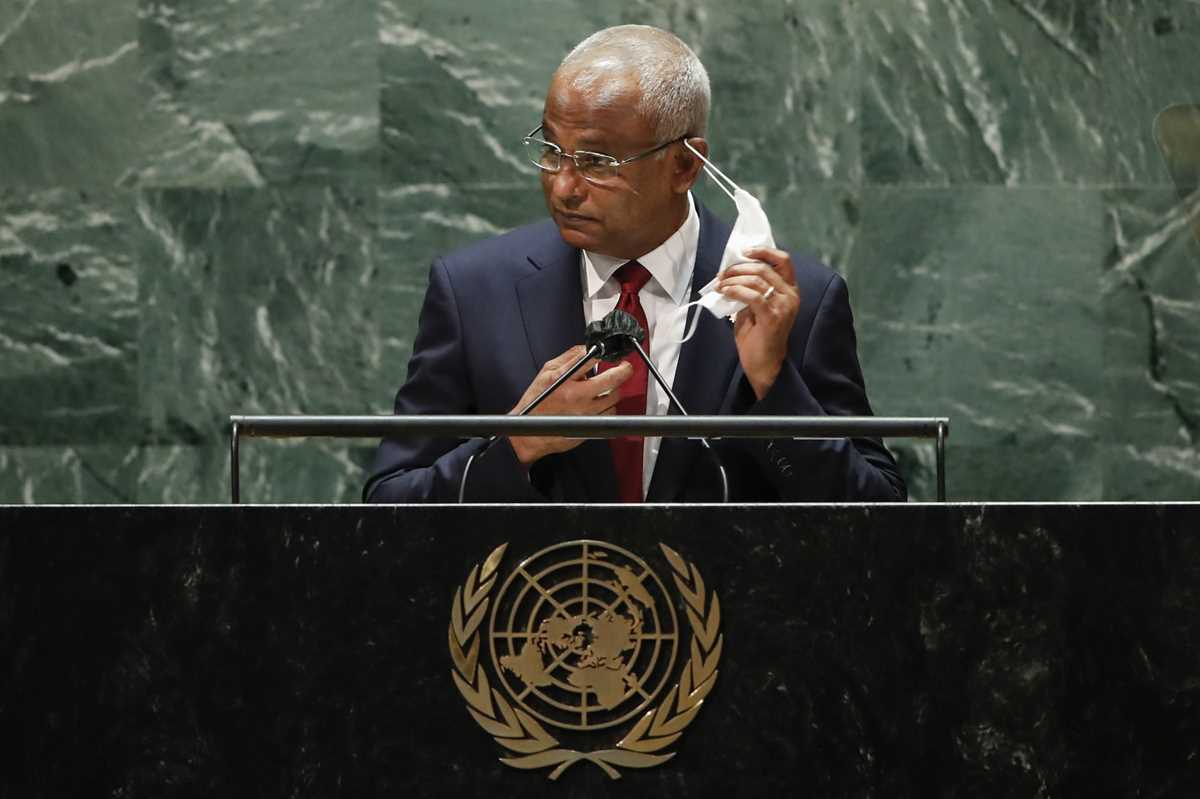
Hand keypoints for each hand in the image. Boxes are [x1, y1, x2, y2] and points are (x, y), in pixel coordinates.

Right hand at [508, 345, 632, 464]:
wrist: (530, 434)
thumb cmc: (536, 404)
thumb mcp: (545, 373)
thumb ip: (567, 358)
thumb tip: (587, 348)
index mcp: (563, 380)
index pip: (591, 359)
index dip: (605, 353)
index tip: (610, 352)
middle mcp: (576, 396)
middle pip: (611, 380)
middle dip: (623, 370)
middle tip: (625, 367)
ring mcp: (585, 413)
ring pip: (614, 398)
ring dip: (614, 390)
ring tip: (607, 388)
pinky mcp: (590, 426)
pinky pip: (610, 413)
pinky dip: (609, 406)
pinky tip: (601, 403)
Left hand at [717, 247, 800, 399]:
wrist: (764, 365)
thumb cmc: (759, 337)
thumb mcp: (755, 307)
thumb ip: (751, 289)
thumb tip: (732, 274)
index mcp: (790, 290)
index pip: (783, 260)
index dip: (764, 252)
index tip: (744, 252)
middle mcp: (791, 295)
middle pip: (764, 269)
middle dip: (738, 268)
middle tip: (722, 274)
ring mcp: (784, 306)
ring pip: (756, 280)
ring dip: (733, 279)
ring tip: (720, 284)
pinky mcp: (773, 317)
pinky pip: (752, 296)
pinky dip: (735, 290)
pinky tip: (724, 292)